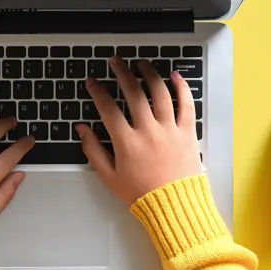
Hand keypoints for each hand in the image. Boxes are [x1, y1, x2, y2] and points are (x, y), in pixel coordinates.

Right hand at [78, 57, 201, 205]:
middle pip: (133, 93)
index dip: (97, 91)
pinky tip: (175, 76)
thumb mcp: (109, 176)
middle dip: (122, 72)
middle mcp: (148, 131)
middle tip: (115, 61)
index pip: (108, 108)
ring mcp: (169, 130)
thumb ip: (93, 150)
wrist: (175, 208)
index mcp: (127, 142)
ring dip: (149, 74)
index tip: (92, 82)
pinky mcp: (187, 133)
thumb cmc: (141, 194)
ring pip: (160, 93)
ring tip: (141, 63)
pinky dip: (181, 87)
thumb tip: (83, 129)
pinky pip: (186, 104)